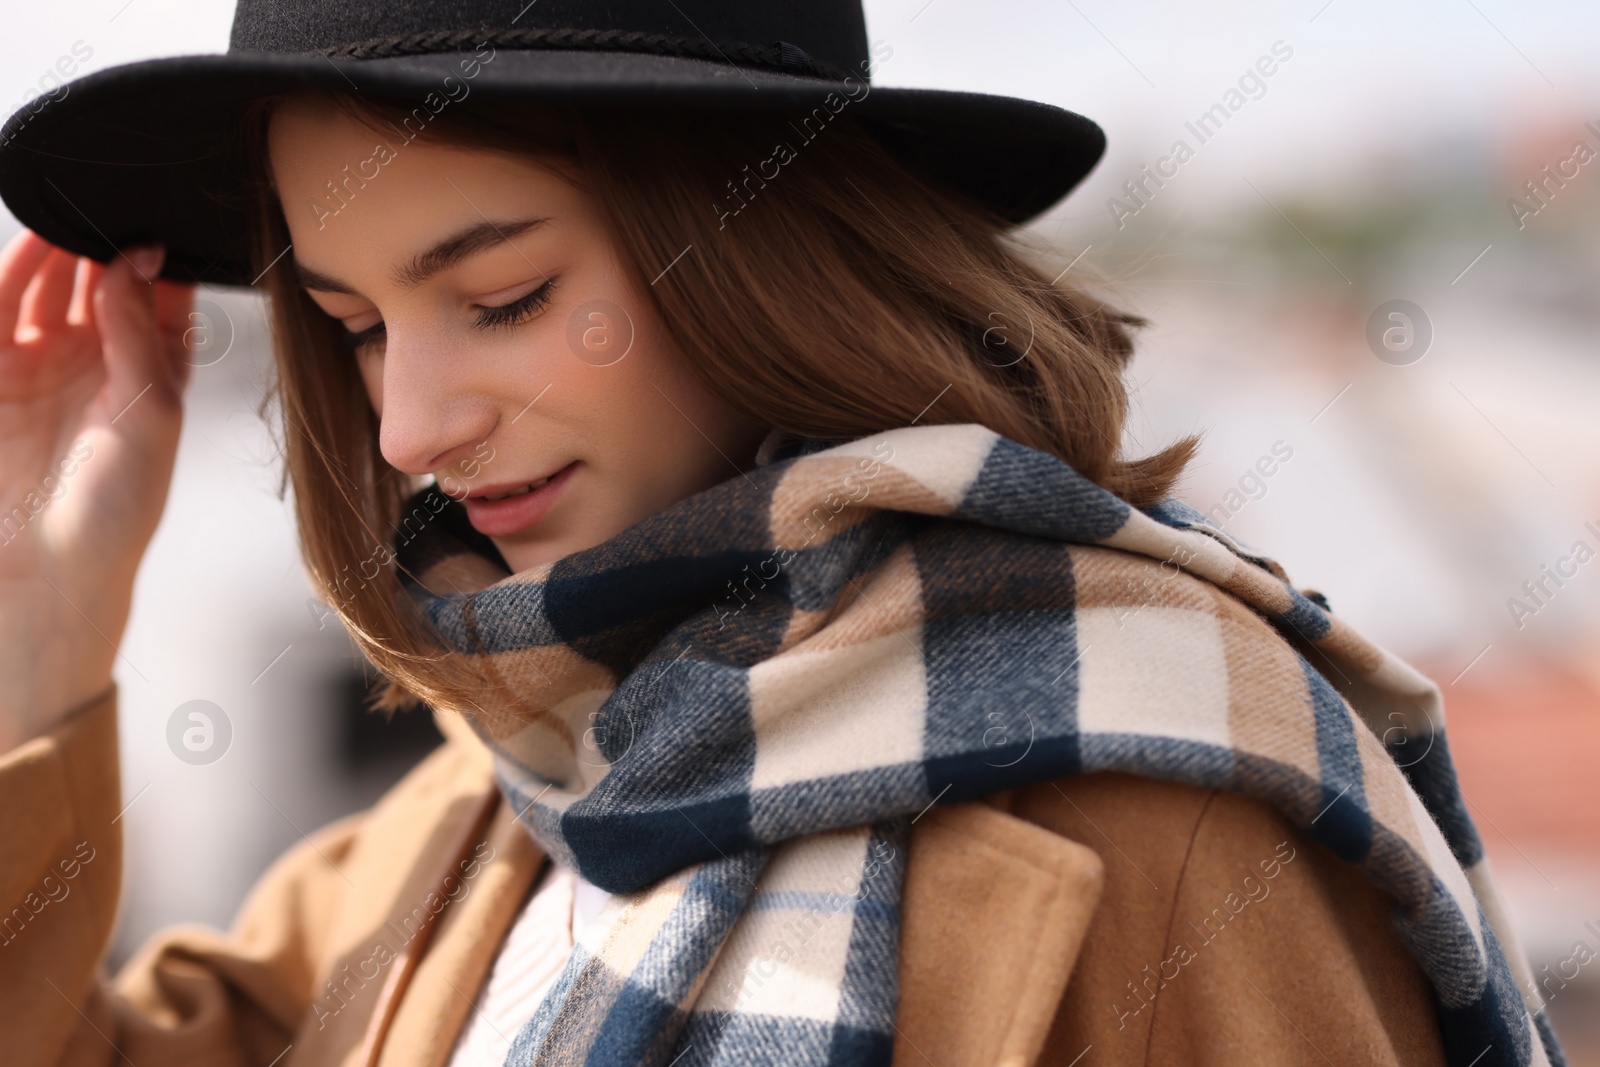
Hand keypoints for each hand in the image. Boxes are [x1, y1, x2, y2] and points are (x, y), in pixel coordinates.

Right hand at [0, 229, 196, 751]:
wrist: (42, 575)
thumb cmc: (114, 510)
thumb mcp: (151, 415)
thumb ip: (142, 333)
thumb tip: (136, 256)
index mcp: (151, 373)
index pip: (161, 295)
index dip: (162, 254)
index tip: (168, 209)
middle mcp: (96, 362)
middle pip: (100, 277)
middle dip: (105, 236)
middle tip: (112, 193)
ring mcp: (40, 364)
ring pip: (46, 282)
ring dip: (56, 243)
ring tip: (70, 202)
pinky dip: (10, 271)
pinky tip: (30, 238)